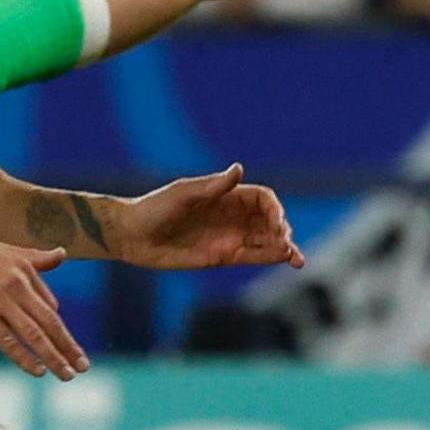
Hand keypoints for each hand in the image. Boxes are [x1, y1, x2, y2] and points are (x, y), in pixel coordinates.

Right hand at [0, 229, 88, 378]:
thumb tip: (63, 254)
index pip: (49, 304)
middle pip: (50, 321)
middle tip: (85, 367)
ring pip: (35, 334)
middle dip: (69, 346)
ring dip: (55, 358)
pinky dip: (26, 359)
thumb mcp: (0, 249)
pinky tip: (38, 371)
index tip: (68, 347)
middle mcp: (16, 282)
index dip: (58, 328)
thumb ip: (33, 257)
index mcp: (22, 266)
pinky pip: (9, 341)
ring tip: (68, 375)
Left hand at [108, 164, 304, 270]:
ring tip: (296, 257)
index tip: (277, 220)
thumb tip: (238, 169)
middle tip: (286, 241)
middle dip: (283, 229)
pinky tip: (283, 259)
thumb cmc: (155, 208)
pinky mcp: (221, 256)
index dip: (274, 208)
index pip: (262, 199)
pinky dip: (269, 257)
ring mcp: (228, 237)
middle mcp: (231, 216)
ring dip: (283, 247)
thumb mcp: (183, 194)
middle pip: (269, 220)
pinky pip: (251, 257)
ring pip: (265, 241)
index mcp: (225, 195)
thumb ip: (213, 186)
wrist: (133, 235)